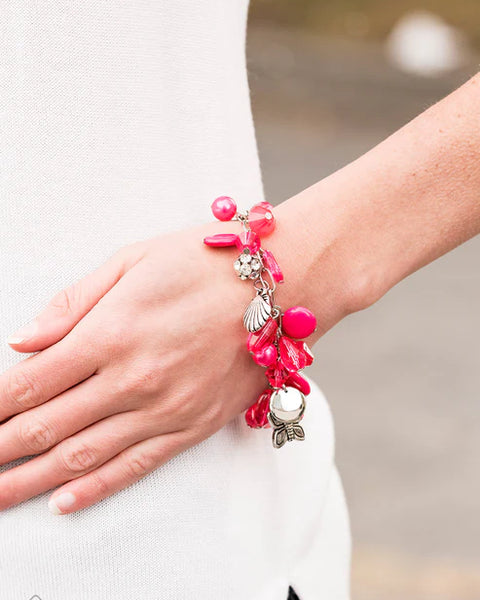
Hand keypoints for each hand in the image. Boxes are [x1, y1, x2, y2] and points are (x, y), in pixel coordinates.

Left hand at [0, 221, 270, 513]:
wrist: (283, 283)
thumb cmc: (205, 261)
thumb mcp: (132, 261)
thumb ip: (74, 303)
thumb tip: (23, 341)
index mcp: (111, 332)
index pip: (31, 384)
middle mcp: (133, 379)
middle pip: (47, 427)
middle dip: (0, 450)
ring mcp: (166, 408)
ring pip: (83, 457)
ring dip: (31, 481)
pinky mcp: (195, 425)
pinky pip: (137, 465)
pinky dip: (96, 488)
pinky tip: (63, 502)